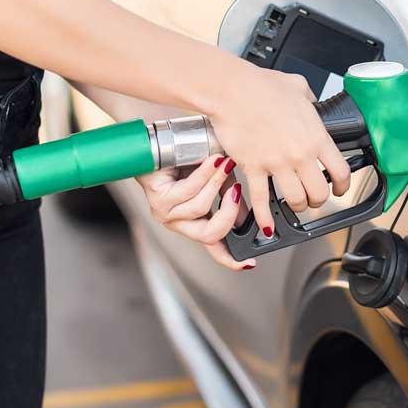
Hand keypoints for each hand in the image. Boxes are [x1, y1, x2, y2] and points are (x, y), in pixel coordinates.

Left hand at [137, 155, 253, 270]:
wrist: (160, 144)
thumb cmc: (186, 161)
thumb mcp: (218, 181)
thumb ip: (230, 200)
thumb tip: (245, 218)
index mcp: (194, 222)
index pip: (214, 247)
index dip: (231, 259)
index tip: (249, 263)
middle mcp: (179, 223)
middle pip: (209, 235)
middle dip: (228, 213)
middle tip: (237, 191)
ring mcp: (166, 213)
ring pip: (200, 208)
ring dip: (217, 183)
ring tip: (225, 163)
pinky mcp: (158, 199)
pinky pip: (188, 190)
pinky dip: (205, 174)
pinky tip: (213, 162)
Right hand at [206, 67, 350, 237]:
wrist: (232, 91)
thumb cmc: (262, 86)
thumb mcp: (298, 87)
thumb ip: (310, 100)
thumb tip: (311, 104)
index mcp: (316, 136)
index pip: (341, 171)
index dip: (344, 185)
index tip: (340, 188)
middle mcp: (300, 154)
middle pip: (319, 193)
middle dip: (318, 198)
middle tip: (314, 197)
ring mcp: (276, 164)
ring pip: (295, 201)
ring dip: (297, 206)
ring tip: (294, 204)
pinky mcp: (253, 168)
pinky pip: (261, 200)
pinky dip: (264, 217)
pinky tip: (267, 225)